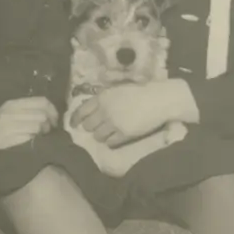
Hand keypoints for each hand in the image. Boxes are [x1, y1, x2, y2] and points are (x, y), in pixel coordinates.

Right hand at [0, 97, 58, 167]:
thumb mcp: (7, 114)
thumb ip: (25, 110)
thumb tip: (50, 112)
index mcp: (11, 104)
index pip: (42, 101)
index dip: (53, 111)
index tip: (55, 121)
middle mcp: (10, 113)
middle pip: (42, 115)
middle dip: (50, 125)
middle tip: (48, 132)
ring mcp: (8, 127)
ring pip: (38, 127)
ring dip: (43, 135)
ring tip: (39, 139)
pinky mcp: (7, 141)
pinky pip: (30, 139)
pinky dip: (34, 143)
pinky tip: (31, 145)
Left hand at [71, 80, 196, 147]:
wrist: (159, 99)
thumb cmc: (141, 92)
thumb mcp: (118, 90)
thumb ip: (104, 99)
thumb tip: (92, 109)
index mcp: (102, 97)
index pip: (81, 111)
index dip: (75, 119)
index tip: (74, 125)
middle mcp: (105, 110)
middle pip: (88, 126)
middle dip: (91, 127)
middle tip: (98, 127)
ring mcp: (114, 123)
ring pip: (98, 136)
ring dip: (102, 135)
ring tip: (110, 132)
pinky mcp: (124, 134)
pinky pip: (110, 143)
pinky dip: (111, 142)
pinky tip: (117, 138)